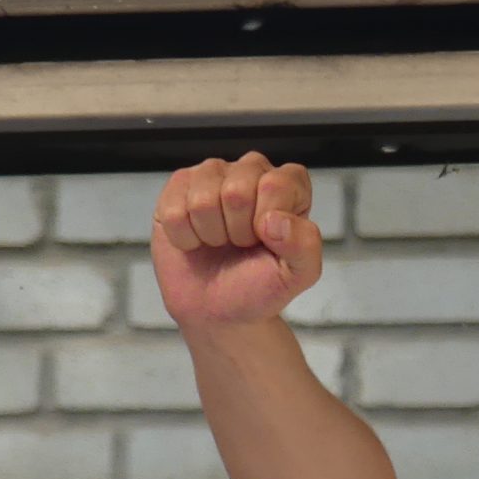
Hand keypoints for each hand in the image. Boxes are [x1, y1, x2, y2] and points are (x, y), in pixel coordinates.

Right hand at [150, 153, 322, 332]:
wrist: (217, 309)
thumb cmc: (259, 285)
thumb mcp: (297, 274)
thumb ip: (305, 245)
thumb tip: (275, 220)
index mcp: (288, 184)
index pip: (276, 185)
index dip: (267, 224)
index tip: (266, 241)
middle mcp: (251, 170)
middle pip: (236, 191)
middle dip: (237, 231)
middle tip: (240, 244)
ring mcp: (212, 174)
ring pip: (202, 201)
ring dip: (210, 234)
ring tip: (219, 242)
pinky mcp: (179, 185)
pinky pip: (174, 211)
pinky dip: (185, 238)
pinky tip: (196, 240)